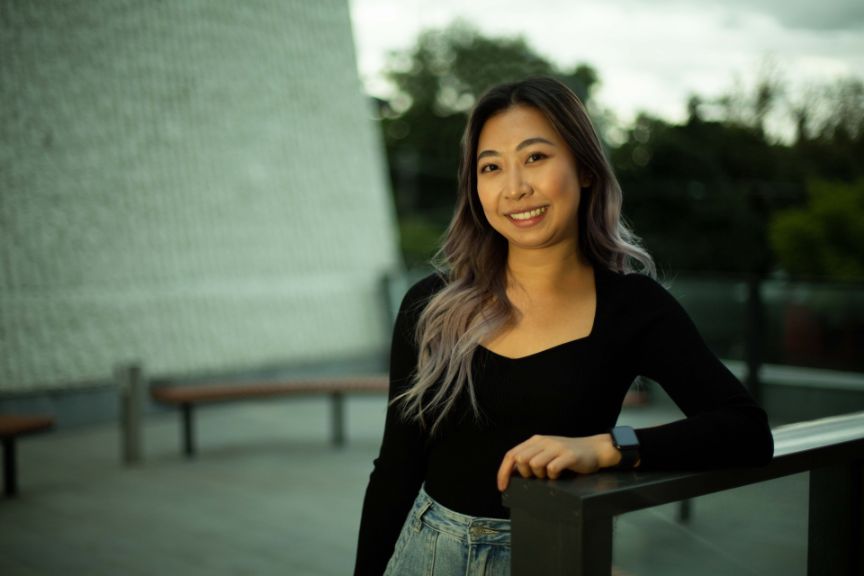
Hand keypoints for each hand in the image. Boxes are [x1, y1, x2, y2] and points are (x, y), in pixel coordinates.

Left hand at [497, 433, 620, 490]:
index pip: (511, 455)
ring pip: (534, 464)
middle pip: (521, 459)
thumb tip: (513, 473)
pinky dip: (553, 476)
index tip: (502, 487)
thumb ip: (531, 458)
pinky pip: (552, 468)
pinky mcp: (568, 455)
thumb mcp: (547, 452)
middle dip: (526, 474)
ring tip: (550, 475)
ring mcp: (556, 447)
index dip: (504, 472)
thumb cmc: (569, 454)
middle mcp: (544, 442)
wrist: (595, 448)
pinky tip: (559, 475)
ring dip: (540, 475)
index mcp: (535, 441)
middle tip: (538, 477)